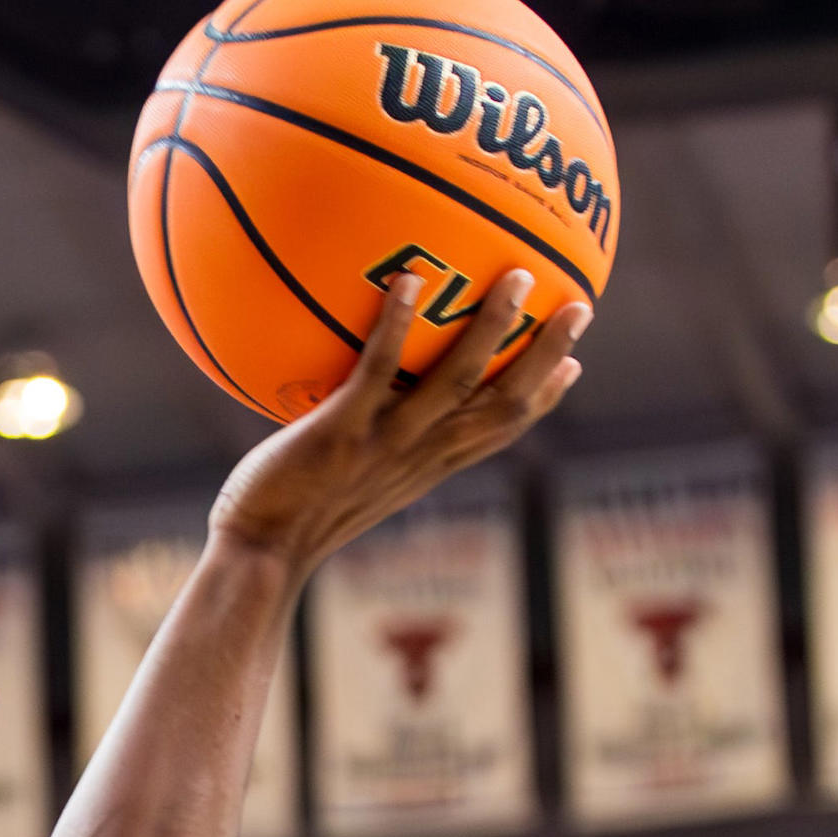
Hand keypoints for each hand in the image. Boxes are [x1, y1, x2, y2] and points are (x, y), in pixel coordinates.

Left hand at [211, 269, 588, 574]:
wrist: (257, 558)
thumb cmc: (289, 516)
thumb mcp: (344, 482)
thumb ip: (366, 445)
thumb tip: (358, 409)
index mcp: (425, 469)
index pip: (499, 432)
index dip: (542, 399)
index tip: (574, 365)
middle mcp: (418, 456)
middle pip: (503, 403)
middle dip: (546, 356)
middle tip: (581, 306)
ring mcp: (383, 444)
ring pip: (458, 382)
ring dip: (493, 329)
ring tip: (521, 278)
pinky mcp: (341, 432)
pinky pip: (377, 372)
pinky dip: (398, 325)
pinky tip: (412, 279)